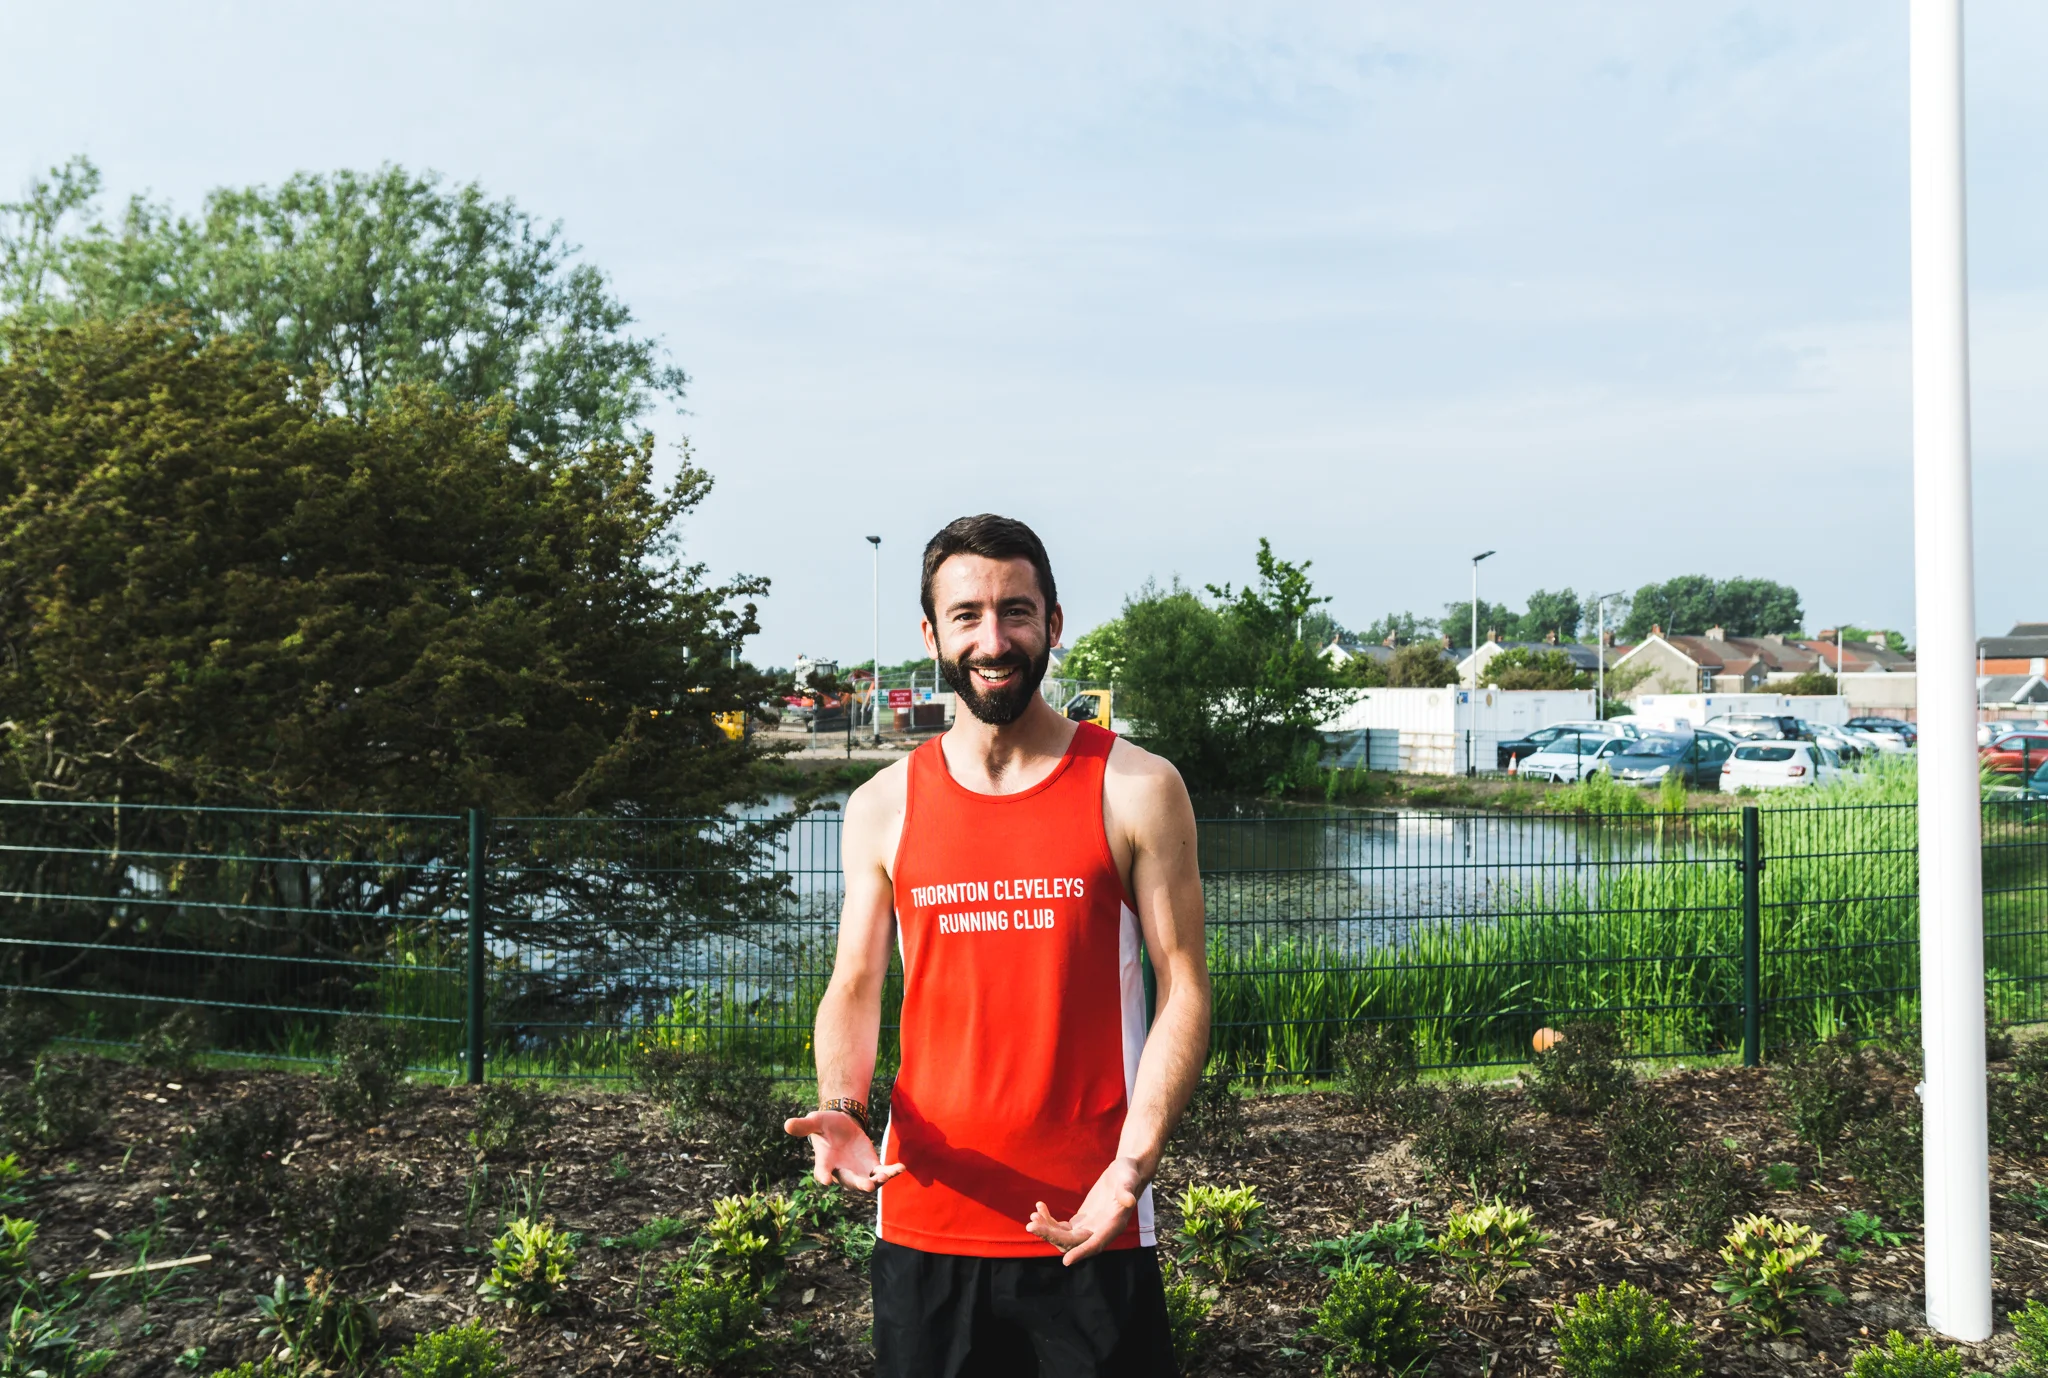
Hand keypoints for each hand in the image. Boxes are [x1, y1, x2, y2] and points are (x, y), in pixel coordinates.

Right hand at [784, 1109, 902, 1192]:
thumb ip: (803, 1125)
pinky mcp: (871, 1166)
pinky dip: (891, 1172)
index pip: (822, 1172)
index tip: (826, 1180)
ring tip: (885, 1176)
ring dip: (877, 1181)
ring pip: (868, 1181)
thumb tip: (786, 1124)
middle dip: (859, 1184)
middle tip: (868, 1185)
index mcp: (825, 1162)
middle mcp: (842, 1171)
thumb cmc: (825, 1125)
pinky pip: (882, 1172)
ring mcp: (858, 1171)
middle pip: (850, 1182)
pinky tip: (901, 1167)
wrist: (841, 1124)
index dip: (823, 1176)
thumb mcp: (815, 1121)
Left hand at [1026, 1157, 1143, 1265]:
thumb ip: (1127, 1190)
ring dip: (1047, 1230)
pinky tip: (1039, 1208)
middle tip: (1031, 1225)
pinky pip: (1062, 1228)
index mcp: (1113, 1226)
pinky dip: (1049, 1221)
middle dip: (1051, 1236)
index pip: (1096, 1244)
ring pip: (1064, 1238)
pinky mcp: (1081, 1222)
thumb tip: (1129, 1201)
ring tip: (1032, 1216)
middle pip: (1073, 1243)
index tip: (1066, 1261)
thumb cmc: (1129, 1174)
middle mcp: (1100, 1232)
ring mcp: (1089, 1229)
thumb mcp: (1128, 1179)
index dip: (1082, 1252)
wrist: (1125, 1172)